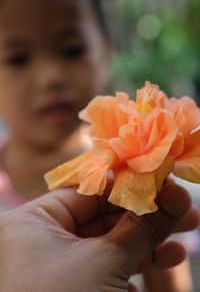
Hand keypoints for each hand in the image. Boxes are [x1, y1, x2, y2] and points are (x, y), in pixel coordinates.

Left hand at [0, 182, 198, 291]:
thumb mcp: (106, 262)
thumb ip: (142, 226)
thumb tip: (177, 193)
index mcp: (34, 221)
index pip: (89, 192)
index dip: (130, 187)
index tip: (164, 184)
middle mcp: (41, 240)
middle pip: (103, 218)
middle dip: (145, 218)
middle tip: (184, 210)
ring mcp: (55, 267)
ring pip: (108, 246)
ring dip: (146, 244)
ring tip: (183, 240)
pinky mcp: (71, 289)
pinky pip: (104, 270)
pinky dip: (132, 269)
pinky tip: (162, 263)